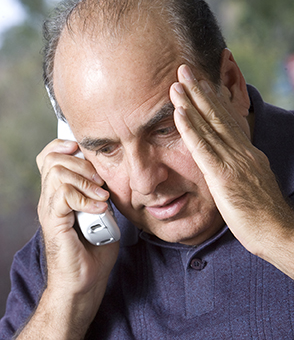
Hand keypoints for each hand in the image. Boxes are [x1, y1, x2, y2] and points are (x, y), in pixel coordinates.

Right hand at [31, 139, 118, 336]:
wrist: (85, 281)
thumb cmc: (94, 249)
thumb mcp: (102, 212)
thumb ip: (100, 192)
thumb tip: (109, 177)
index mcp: (59, 194)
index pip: (49, 157)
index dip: (63, 146)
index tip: (83, 150)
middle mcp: (50, 198)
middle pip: (53, 160)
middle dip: (82, 163)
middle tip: (100, 180)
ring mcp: (50, 209)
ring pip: (57, 173)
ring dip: (85, 180)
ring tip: (101, 195)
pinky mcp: (54, 222)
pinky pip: (64, 195)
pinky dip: (85, 197)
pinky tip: (99, 207)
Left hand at [169, 64, 293, 281]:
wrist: (276, 232)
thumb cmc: (262, 212)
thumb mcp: (251, 182)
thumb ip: (238, 166)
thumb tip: (227, 156)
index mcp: (247, 153)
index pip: (228, 120)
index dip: (212, 100)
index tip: (200, 83)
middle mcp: (242, 151)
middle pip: (218, 116)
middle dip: (200, 91)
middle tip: (185, 70)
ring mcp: (234, 162)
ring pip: (210, 126)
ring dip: (192, 103)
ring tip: (178, 83)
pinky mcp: (224, 177)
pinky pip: (204, 149)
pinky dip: (191, 129)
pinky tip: (179, 113)